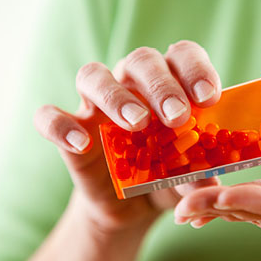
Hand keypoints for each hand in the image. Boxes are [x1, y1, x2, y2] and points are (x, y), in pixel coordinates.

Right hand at [33, 40, 222, 234]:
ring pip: (93, 75)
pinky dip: (61, 126)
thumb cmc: (167, 175)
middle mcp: (131, 83)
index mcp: (169, 82)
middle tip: (178, 117)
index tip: (209, 98)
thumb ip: (198, 176)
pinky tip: (82, 144)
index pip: (181, 55)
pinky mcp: (69, 129)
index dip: (195, 69)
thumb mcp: (188, 179)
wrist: (131, 206)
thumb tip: (210, 183)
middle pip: (140, 61)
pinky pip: (50, 116)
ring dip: (116, 96)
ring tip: (137, 123)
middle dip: (161, 85)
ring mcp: (96, 104)